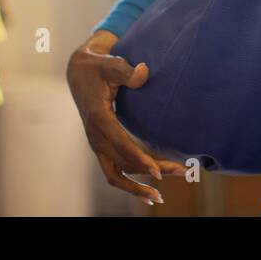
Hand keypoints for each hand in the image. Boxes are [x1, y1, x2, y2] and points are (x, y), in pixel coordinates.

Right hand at [66, 30, 188, 205]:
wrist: (78, 73)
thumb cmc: (98, 67)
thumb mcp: (111, 63)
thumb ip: (127, 70)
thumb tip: (144, 72)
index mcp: (98, 117)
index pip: (120, 144)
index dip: (139, 159)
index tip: (158, 172)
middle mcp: (95, 135)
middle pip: (124, 162)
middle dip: (151, 171)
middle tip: (181, 172)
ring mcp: (96, 143)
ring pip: (117, 173)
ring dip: (139, 185)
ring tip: (162, 195)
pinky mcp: (100, 146)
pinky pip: (113, 172)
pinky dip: (128, 184)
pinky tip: (148, 192)